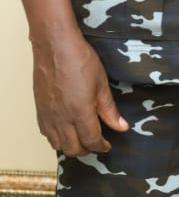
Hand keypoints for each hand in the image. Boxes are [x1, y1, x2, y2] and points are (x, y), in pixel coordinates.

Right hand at [32, 29, 127, 155]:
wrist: (55, 46)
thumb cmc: (79, 59)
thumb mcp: (101, 83)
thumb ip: (109, 109)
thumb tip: (121, 127)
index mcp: (80, 112)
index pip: (91, 140)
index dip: (101, 146)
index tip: (107, 144)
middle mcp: (62, 118)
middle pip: (73, 148)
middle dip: (86, 150)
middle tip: (95, 143)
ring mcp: (48, 115)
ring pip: (57, 144)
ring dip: (70, 146)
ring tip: (81, 139)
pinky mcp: (40, 110)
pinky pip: (46, 134)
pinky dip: (56, 138)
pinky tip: (64, 131)